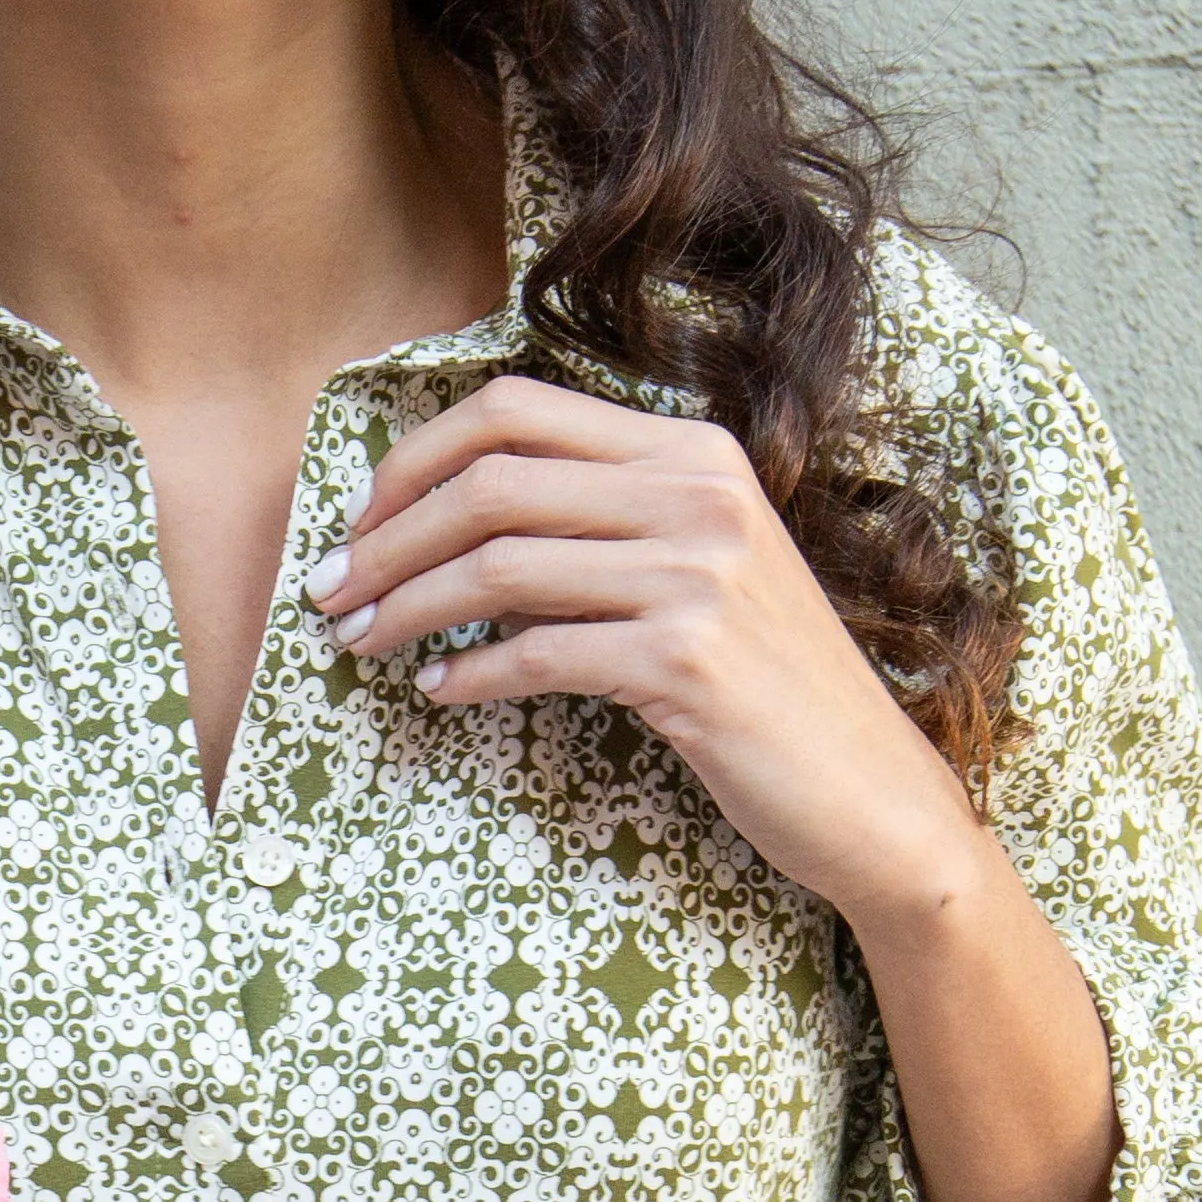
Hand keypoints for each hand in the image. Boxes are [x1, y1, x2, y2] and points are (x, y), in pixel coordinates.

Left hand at [311, 374, 974, 923]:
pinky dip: (466, 677)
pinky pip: (533, 657)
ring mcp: (698, 576)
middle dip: (386, 538)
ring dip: (405, 607)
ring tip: (359, 642)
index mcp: (692, 452)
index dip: (415, 457)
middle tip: (329, 591)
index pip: (518, 409)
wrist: (871, 792)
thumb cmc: (769, 687)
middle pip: (491, 481)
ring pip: (498, 567)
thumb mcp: (702, 569)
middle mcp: (698, 496)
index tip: (361, 518)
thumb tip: (459, 513)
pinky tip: (437, 694)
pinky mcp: (687, 663)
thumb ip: (607, 521)